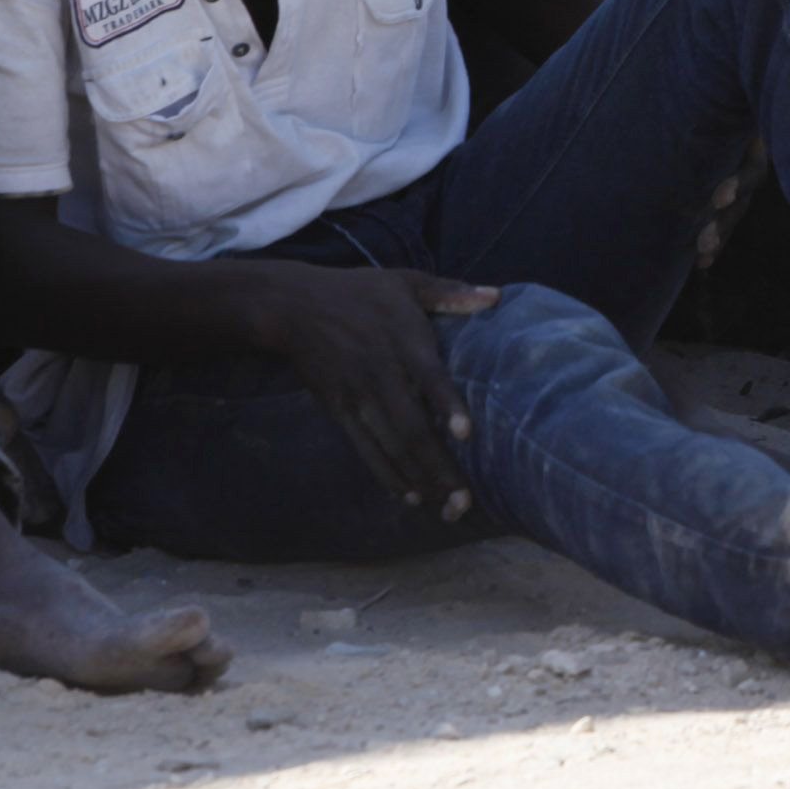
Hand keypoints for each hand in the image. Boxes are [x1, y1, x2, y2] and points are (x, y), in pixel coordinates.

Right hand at [261, 266, 500, 518]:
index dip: (447, 405)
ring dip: (417, 479)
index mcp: (403, 342)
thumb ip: (450, 292)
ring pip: (390, 447)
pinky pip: (365, 449)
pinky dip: (386, 474)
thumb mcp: (405, 280)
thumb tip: (496, 297)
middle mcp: (381, 375)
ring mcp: (358, 397)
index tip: (466, 434)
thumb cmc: (359, 291)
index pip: (429, 377)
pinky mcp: (339, 411)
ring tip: (446, 508)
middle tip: (465, 500)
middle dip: (438, 467)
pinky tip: (408, 496)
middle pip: (410, 427)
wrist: (293, 306)